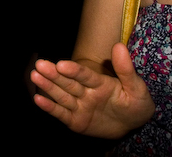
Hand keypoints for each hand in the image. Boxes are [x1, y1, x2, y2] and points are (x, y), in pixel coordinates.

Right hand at [30, 43, 154, 138]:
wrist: (133, 124)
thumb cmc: (136, 103)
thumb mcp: (137, 88)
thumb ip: (126, 70)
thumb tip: (119, 46)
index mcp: (99, 82)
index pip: (84, 75)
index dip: (74, 70)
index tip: (62, 64)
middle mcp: (85, 92)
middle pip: (68, 83)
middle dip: (53, 74)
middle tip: (40, 65)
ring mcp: (79, 106)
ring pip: (62, 95)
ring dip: (48, 86)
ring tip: (34, 76)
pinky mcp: (75, 121)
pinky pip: (61, 114)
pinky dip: (50, 108)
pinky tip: (38, 99)